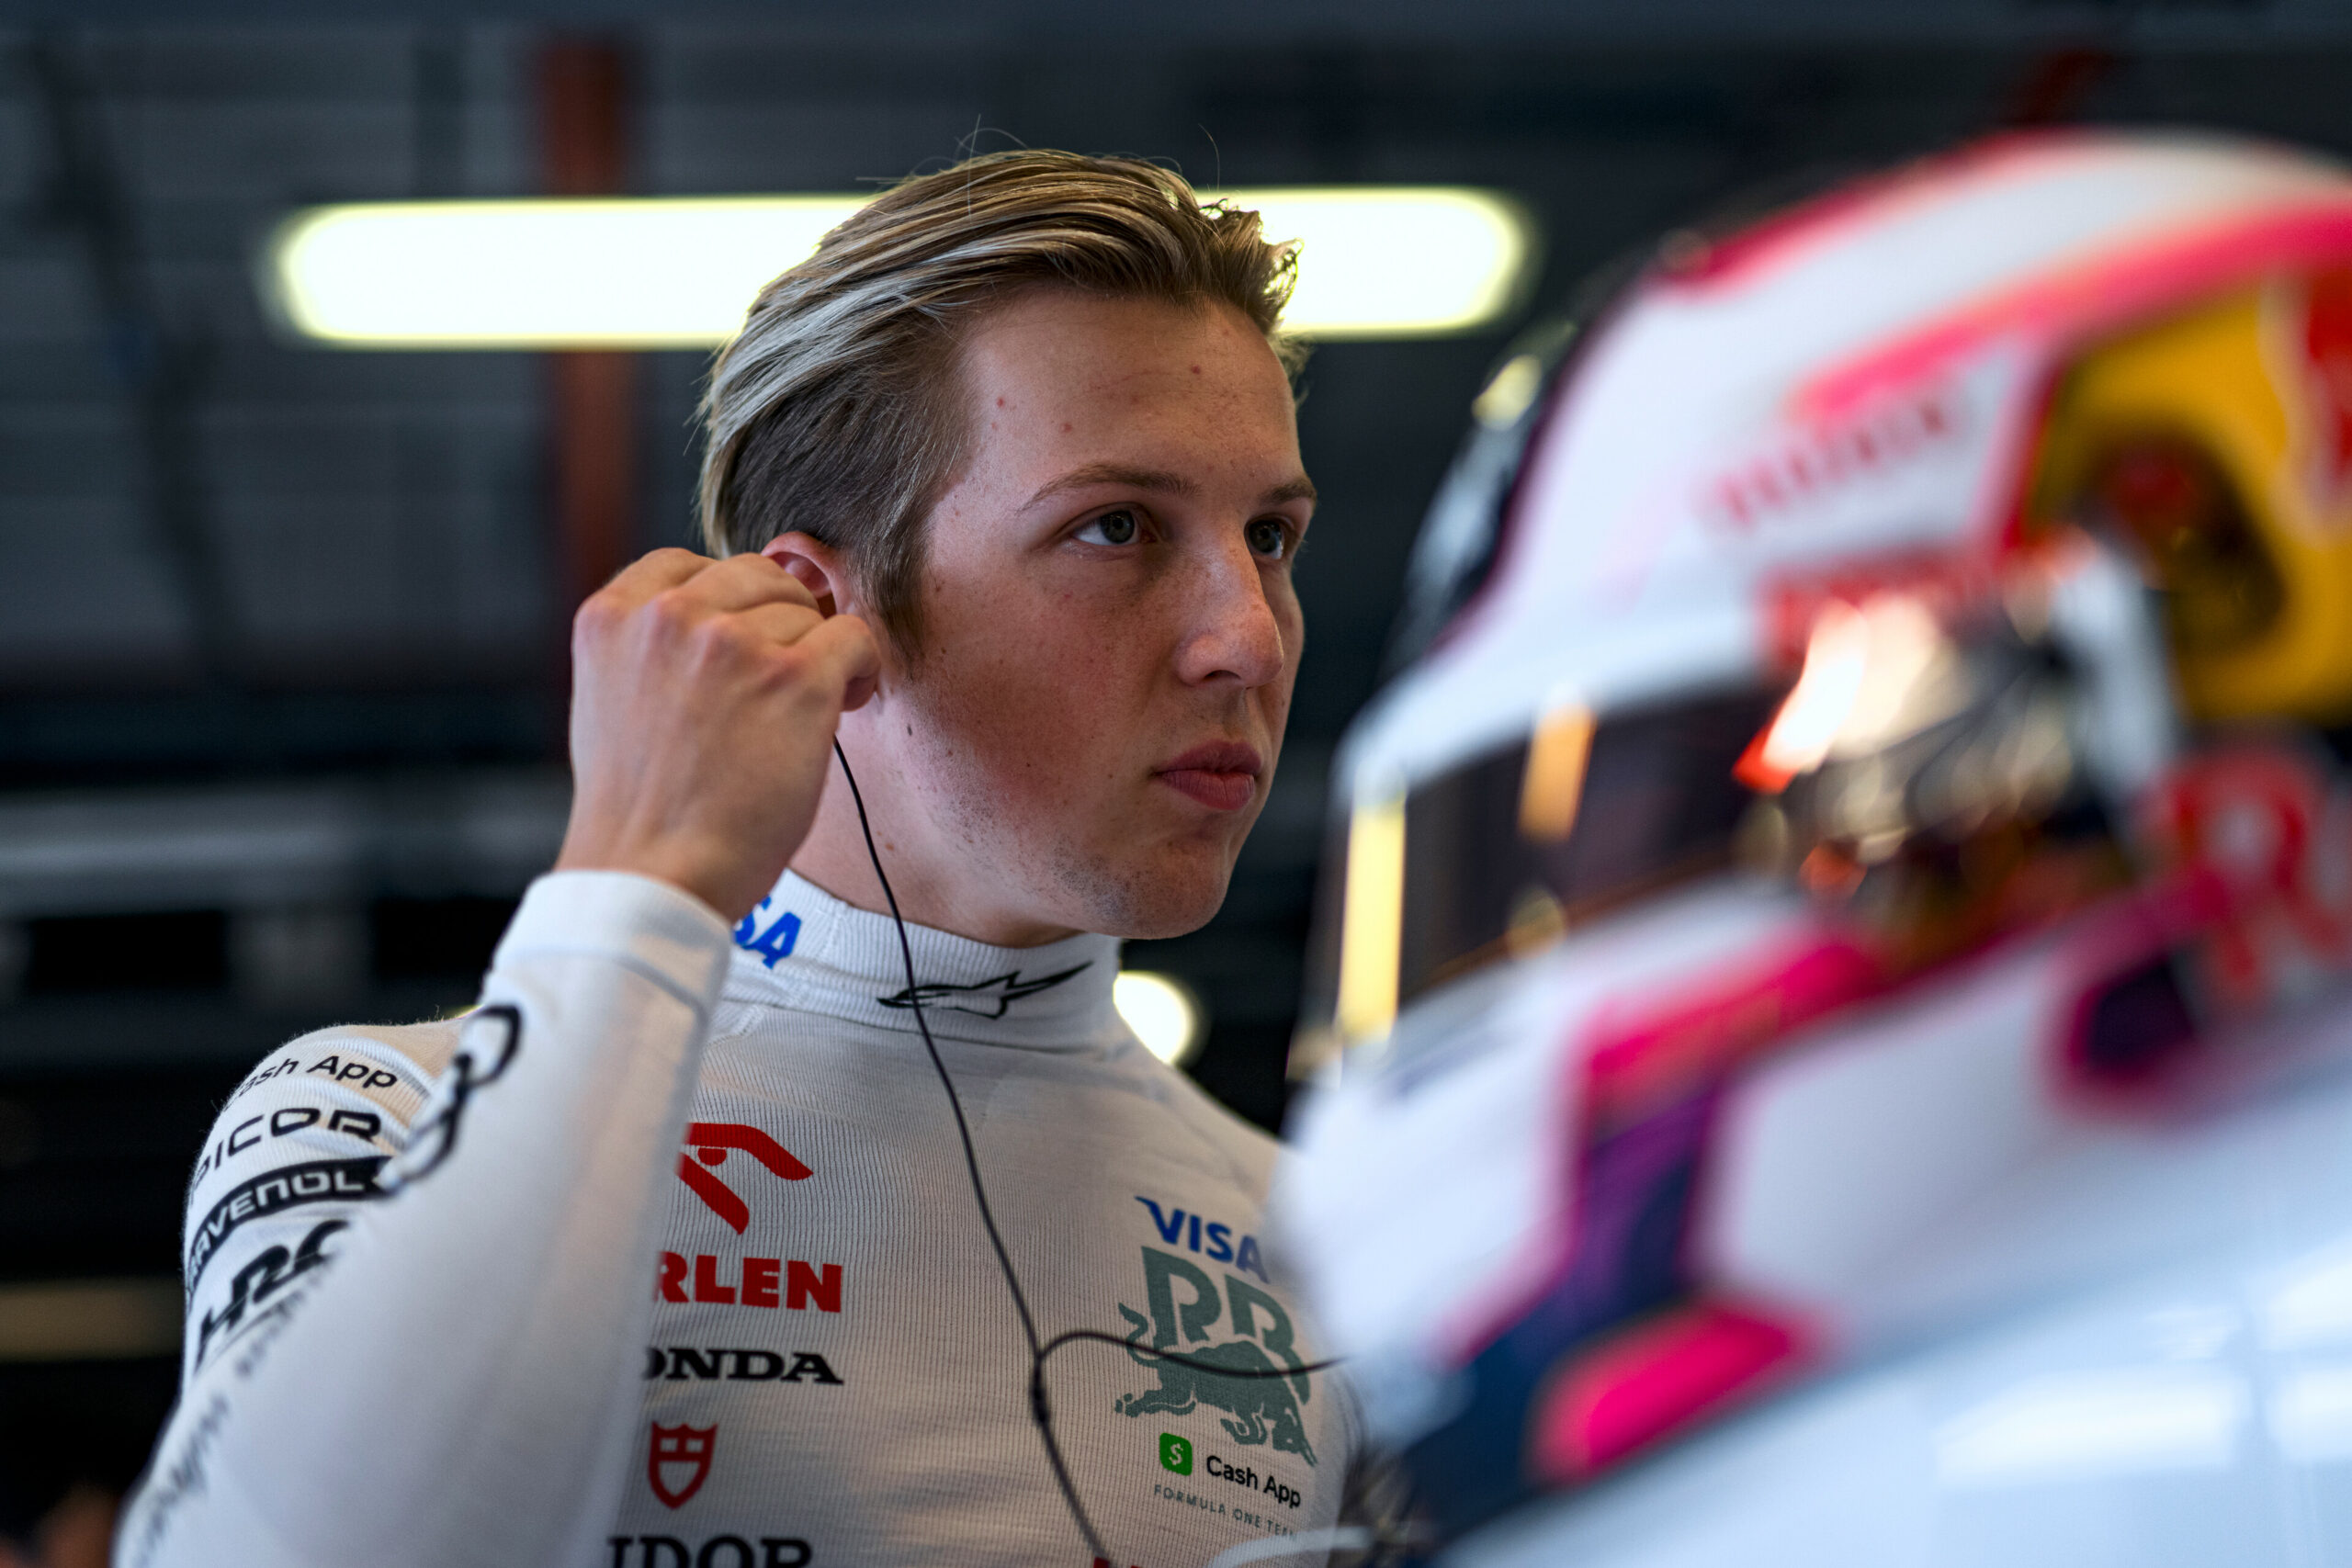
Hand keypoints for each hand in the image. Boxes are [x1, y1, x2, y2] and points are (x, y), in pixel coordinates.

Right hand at [552, 549, 880, 921]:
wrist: (654, 875)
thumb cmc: (641, 809)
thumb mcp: (612, 699)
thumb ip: (652, 647)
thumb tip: (726, 619)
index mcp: (612, 616)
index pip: (687, 564)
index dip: (728, 604)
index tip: (741, 646)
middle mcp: (668, 617)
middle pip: (756, 578)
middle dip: (777, 624)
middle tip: (782, 681)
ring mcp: (731, 643)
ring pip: (806, 612)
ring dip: (815, 655)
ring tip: (803, 709)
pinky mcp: (794, 678)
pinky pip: (854, 638)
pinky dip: (859, 668)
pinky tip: (843, 704)